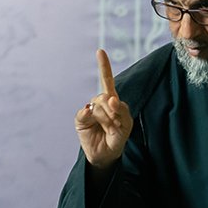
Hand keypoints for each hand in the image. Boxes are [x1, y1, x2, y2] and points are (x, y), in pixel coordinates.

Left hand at [75, 49, 133, 168]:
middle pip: (104, 95)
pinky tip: (112, 127)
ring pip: (110, 104)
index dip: (104, 67)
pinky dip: (111, 120)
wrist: (98, 156)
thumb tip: (90, 107)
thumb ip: (82, 113)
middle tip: (97, 122)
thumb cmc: (91, 136)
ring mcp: (122, 114)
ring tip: (105, 128)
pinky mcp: (126, 124)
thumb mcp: (80, 123)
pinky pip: (118, 114)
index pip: (106, 81)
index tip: (100, 51)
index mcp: (103, 102)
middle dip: (98, 108)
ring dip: (103, 117)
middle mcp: (115, 105)